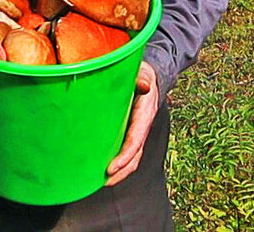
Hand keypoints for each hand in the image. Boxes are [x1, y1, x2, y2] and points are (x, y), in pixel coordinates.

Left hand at [106, 60, 159, 185]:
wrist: (150, 75)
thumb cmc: (143, 73)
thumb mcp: (143, 72)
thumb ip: (141, 78)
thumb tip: (144, 85)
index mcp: (145, 114)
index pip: (135, 140)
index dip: (124, 156)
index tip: (111, 168)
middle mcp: (143, 126)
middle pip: (135, 155)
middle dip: (122, 171)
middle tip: (104, 181)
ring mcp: (138, 130)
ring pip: (132, 156)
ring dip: (120, 171)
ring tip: (103, 181)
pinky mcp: (131, 131)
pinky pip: (128, 150)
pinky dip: (119, 162)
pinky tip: (104, 168)